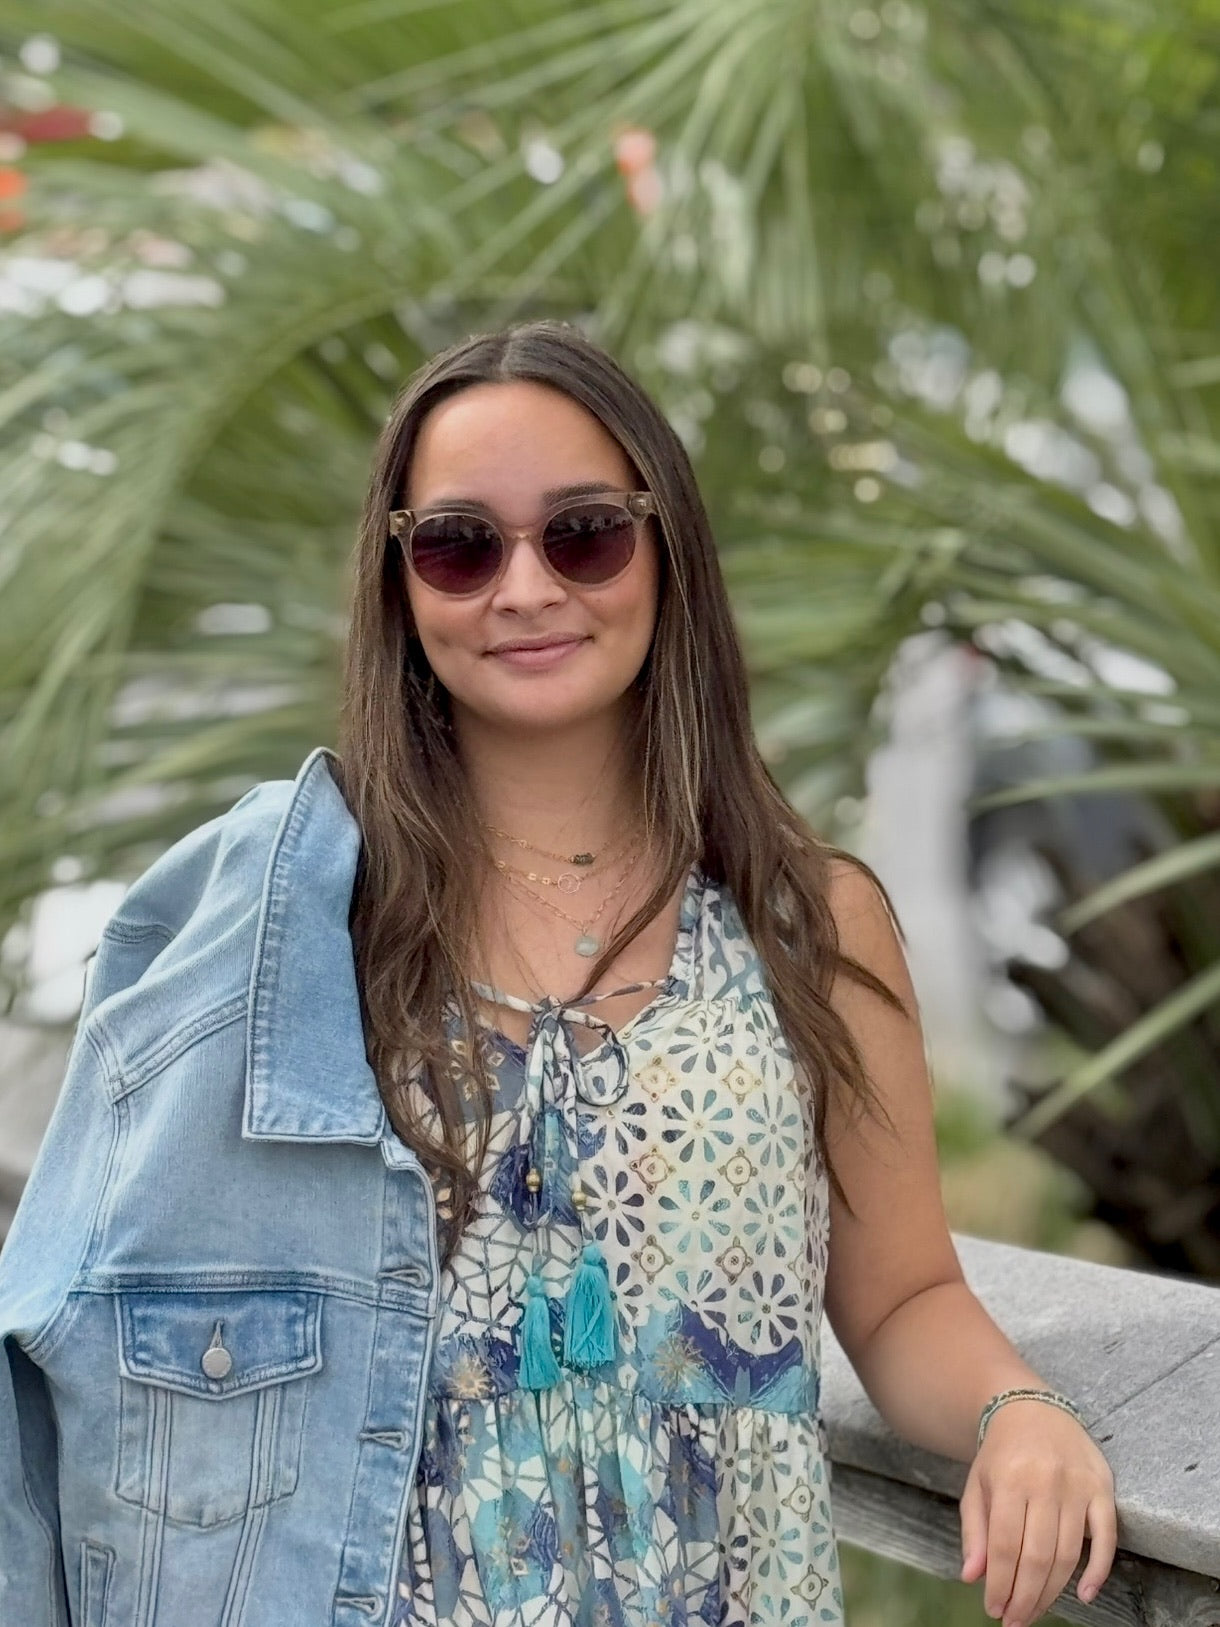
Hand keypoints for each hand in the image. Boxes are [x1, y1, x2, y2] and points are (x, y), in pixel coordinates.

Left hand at [958, 1397, 1116, 1625]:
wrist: (1034, 1409)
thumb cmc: (1001, 1455)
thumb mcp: (977, 1484)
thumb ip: (974, 1530)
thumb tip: (972, 1577)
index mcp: (1008, 1479)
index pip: (1005, 1546)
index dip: (1000, 1584)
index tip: (994, 1609)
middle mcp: (1044, 1481)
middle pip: (1037, 1555)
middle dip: (1025, 1597)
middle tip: (1015, 1621)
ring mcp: (1077, 1484)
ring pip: (1068, 1553)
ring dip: (1053, 1591)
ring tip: (1036, 1612)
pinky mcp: (1103, 1487)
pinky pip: (1107, 1537)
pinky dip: (1099, 1570)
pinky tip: (1085, 1595)